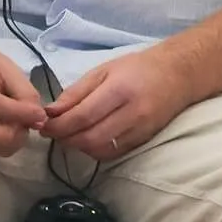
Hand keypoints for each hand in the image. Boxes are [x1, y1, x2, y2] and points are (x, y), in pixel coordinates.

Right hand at [0, 44, 47, 157]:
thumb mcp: (6, 68)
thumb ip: (23, 91)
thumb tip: (40, 117)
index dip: (20, 112)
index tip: (42, 114)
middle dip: (17, 131)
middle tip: (30, 116)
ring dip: (17, 138)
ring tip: (22, 119)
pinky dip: (12, 142)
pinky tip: (15, 125)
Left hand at [40, 47, 192, 160]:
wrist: (178, 74)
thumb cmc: (138, 67)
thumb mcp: (104, 70)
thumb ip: (77, 92)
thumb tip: (50, 112)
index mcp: (119, 90)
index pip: (82, 117)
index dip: (58, 125)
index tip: (43, 124)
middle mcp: (131, 113)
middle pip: (89, 138)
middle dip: (65, 139)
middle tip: (53, 131)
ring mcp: (140, 130)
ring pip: (99, 150)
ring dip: (78, 146)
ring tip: (69, 134)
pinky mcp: (143, 141)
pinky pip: (112, 153)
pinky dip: (94, 150)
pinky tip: (88, 138)